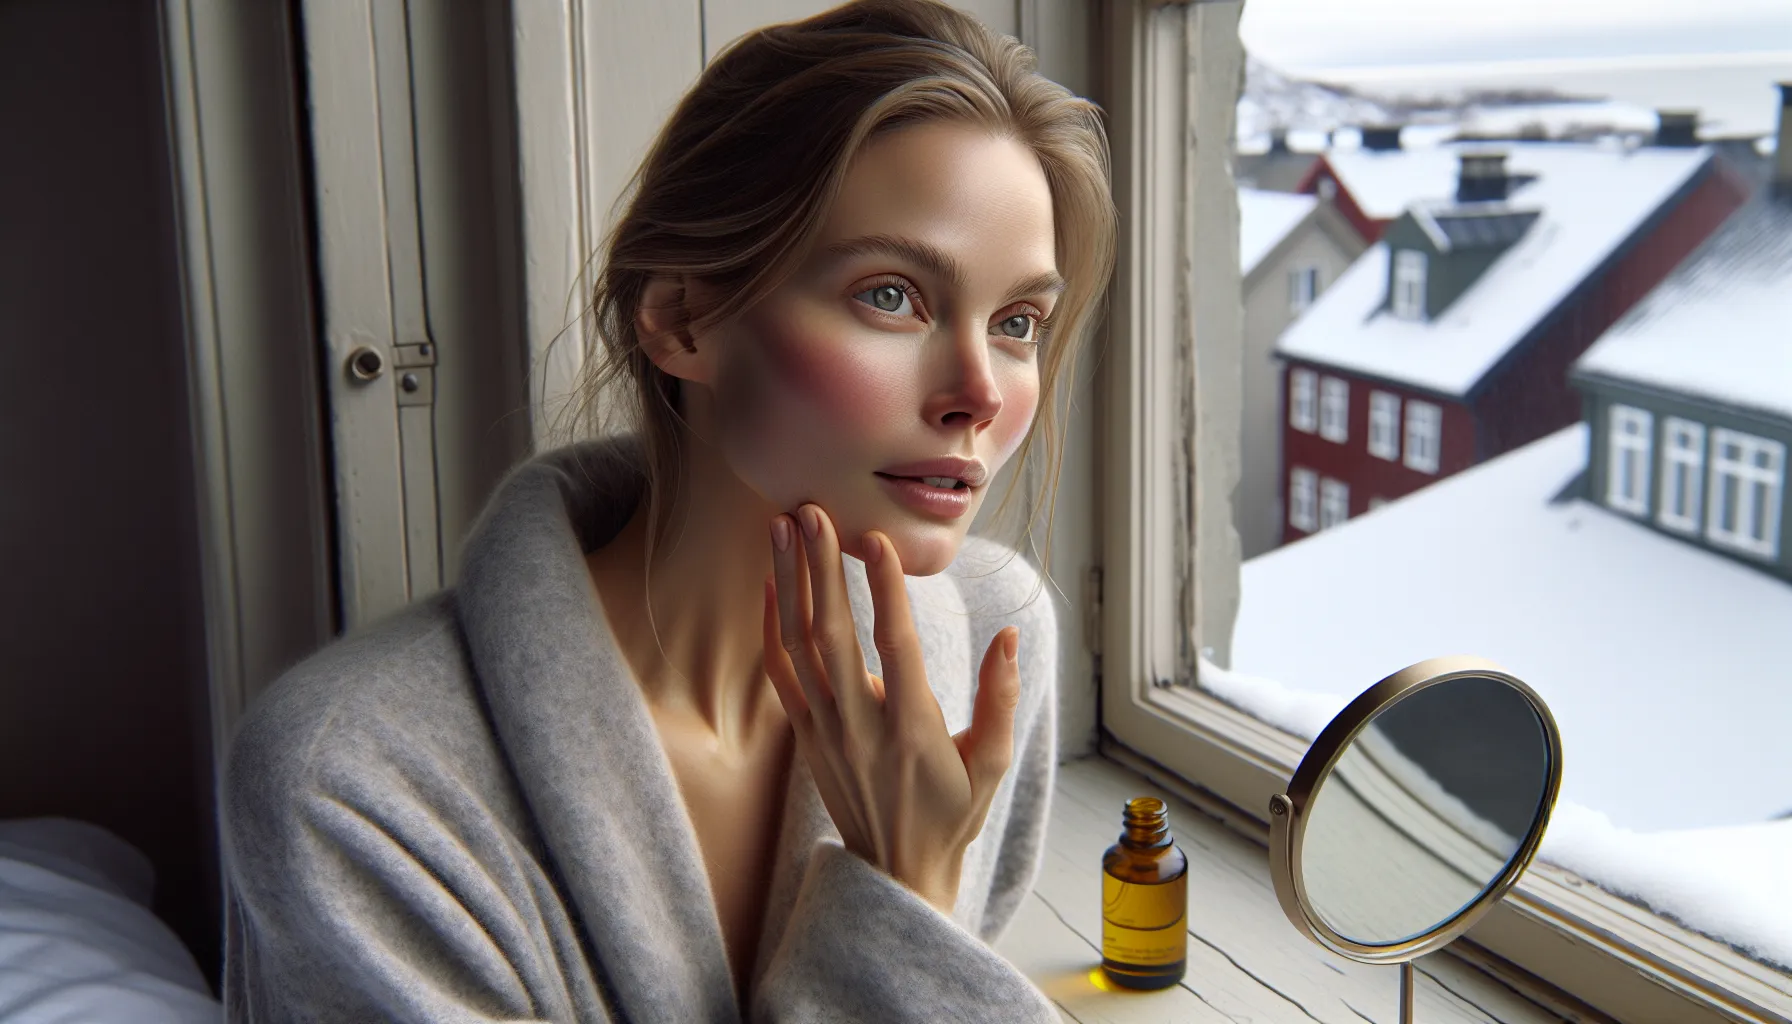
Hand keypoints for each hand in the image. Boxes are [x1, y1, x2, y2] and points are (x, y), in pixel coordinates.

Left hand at [763, 503, 1022, 915]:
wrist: (896, 870)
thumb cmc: (953, 813)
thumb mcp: (992, 763)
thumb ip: (1000, 698)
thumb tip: (1008, 636)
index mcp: (912, 730)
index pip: (894, 646)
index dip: (885, 590)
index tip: (877, 539)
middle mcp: (860, 726)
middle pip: (831, 634)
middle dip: (820, 567)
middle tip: (812, 510)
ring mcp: (825, 730)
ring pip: (798, 645)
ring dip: (788, 581)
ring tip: (781, 526)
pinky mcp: (805, 735)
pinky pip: (780, 671)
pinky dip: (772, 625)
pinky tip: (771, 582)